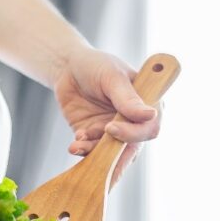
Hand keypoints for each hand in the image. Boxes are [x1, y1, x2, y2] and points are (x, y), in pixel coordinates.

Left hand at [53, 48, 161, 182]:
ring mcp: (114, 131)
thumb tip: (151, 115)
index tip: (110, 128)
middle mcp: (133, 122)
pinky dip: (84, 150)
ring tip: (78, 144)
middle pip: (131, 148)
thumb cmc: (96, 65)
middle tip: (96, 154)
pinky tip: (74, 144)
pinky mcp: (94, 137)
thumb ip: (128, 98)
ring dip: (94, 153)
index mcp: (146, 104)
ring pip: (111, 154)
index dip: (132, 134)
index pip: (149, 129)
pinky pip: (92, 151)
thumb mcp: (113, 77)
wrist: (68, 67)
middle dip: (114, 155)